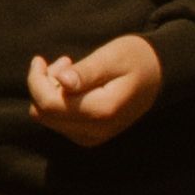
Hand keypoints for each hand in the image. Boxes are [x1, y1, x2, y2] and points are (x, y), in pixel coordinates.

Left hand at [23, 35, 165, 142]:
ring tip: (71, 69)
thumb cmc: (135, 59)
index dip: (36, 81)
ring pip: (48, 119)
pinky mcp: (88, 137)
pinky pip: (58, 122)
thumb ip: (86, 71)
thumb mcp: (112, 57)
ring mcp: (92, 138)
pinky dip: (58, 101)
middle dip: (43, 85)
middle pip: (44, 114)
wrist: (158, 76)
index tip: (39, 59)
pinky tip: (73, 85)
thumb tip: (61, 81)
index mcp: (102, 111)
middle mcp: (95, 131)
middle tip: (64, 62)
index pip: (49, 104)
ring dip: (50, 92)